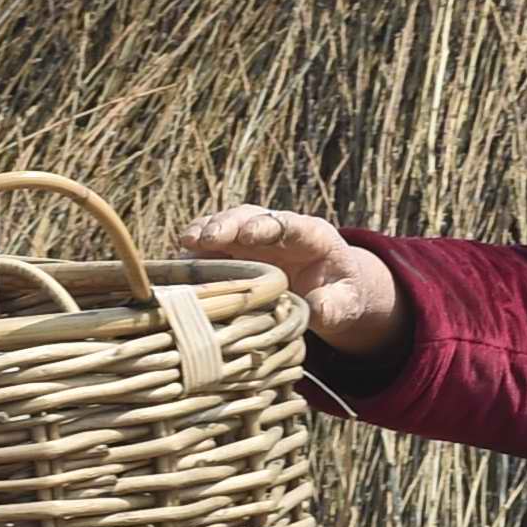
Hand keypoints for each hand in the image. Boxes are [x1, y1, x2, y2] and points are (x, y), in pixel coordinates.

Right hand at [180, 204, 404, 352]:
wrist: (329, 291)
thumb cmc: (341, 295)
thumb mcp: (346, 304)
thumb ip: (333, 307)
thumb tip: (316, 310)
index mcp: (312, 236)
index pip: (289, 224)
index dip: (267, 226)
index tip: (248, 235)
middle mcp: (279, 230)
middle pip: (250, 217)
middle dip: (228, 225)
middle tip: (207, 238)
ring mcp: (254, 239)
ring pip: (227, 225)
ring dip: (206, 231)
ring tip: (186, 243)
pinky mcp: (236, 252)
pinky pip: (213, 245)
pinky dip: (197, 251)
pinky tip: (179, 261)